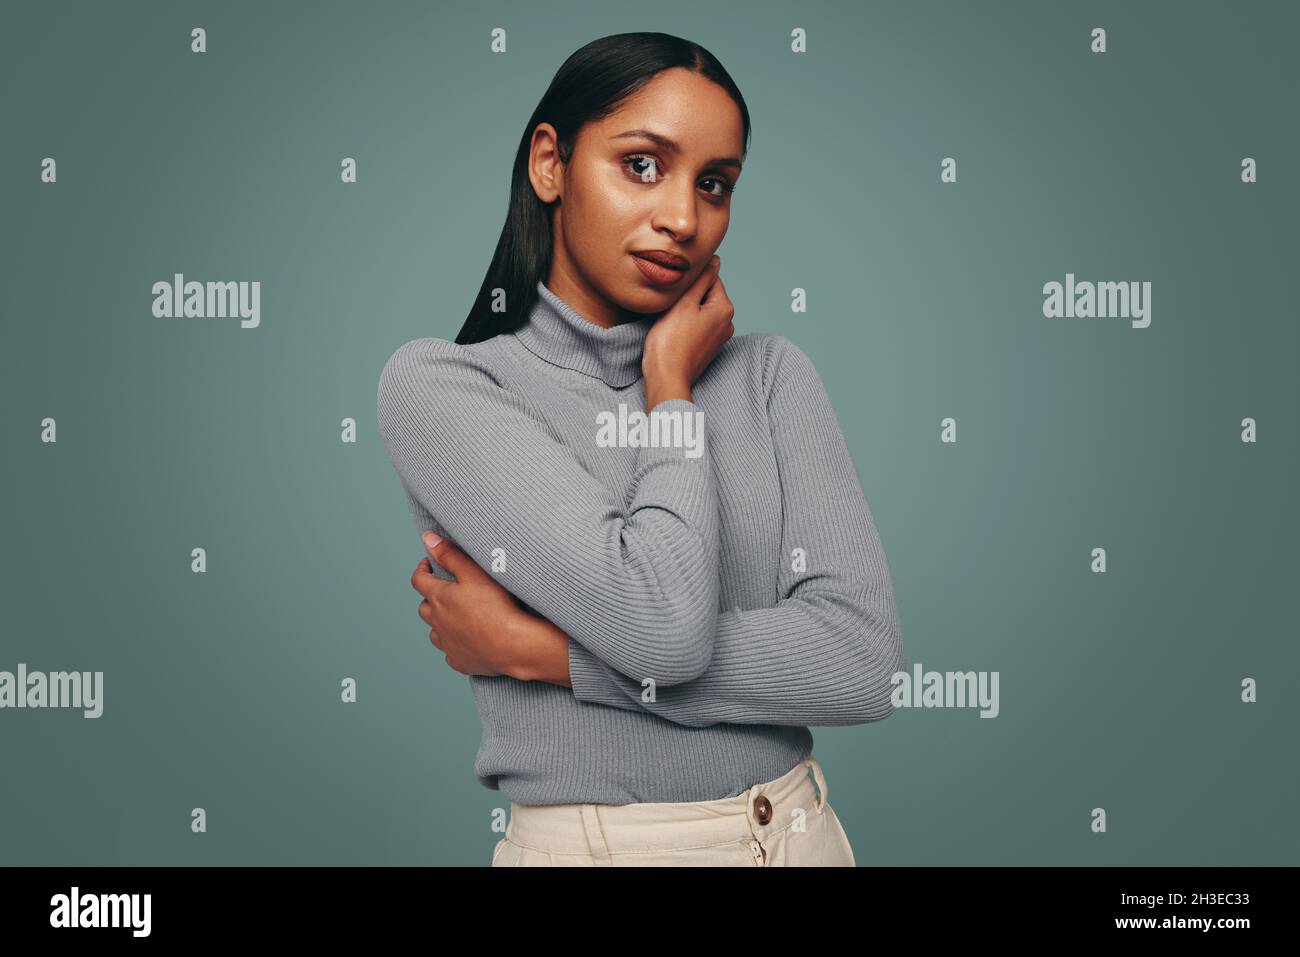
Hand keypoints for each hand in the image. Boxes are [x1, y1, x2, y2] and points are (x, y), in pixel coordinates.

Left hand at [411, 531, 527, 677]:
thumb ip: (450, 554)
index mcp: (438, 598)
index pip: (418, 580)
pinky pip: (450, 652)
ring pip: (435, 632)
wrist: (512, 645)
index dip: (422, 569)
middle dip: (431, 597)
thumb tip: (428, 539)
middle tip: (446, 591)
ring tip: (455, 616)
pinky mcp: (460, 661)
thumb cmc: (496, 606)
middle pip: (424, 608)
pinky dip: (454, 644)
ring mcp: (448, 644)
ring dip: (440, 623)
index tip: (430, 564)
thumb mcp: (473, 572)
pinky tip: (467, 640)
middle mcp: (437, 622)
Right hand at [642, 254, 733, 406]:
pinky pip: (698, 328)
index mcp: (725, 308)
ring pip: (701, 312)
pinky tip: (676, 335)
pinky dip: (687, 327)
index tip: (677, 295)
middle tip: (672, 310)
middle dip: (689, 298)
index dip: (689, 283)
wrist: (666, 377)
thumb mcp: (684, 302)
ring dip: (686, 312)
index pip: (710, 278)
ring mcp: (719, 338)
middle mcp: (728, 323)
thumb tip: (714, 260)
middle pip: (706, 295)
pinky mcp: (708, 349)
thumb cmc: (671, 341)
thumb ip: (701, 278)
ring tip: (672, 324)